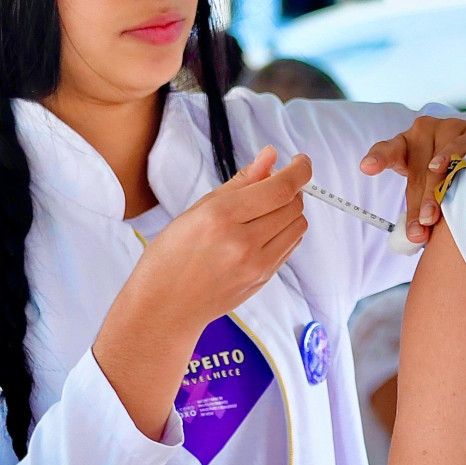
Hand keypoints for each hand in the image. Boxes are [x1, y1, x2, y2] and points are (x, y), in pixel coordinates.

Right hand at [94, 147, 310, 438]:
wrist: (165, 307)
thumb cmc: (171, 256)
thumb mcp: (198, 209)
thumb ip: (240, 182)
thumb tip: (270, 157)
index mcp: (221, 217)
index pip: (279, 188)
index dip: (299, 170)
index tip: (300, 161)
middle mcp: (243, 242)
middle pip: (293, 205)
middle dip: (290, 189)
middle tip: (272, 185)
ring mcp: (257, 265)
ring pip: (297, 225)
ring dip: (289, 211)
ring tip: (265, 210)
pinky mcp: (264, 279)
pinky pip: (290, 245)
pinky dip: (284, 231)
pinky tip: (263, 230)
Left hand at [360, 115, 465, 244]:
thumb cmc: (448, 168)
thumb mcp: (426, 183)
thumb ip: (418, 205)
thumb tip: (414, 239)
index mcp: (405, 145)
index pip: (389, 151)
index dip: (379, 158)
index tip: (367, 167)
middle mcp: (423, 132)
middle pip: (417, 172)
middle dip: (417, 204)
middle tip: (417, 232)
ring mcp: (447, 129)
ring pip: (437, 165)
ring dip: (433, 192)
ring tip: (430, 217)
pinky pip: (460, 149)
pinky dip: (452, 162)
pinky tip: (445, 169)